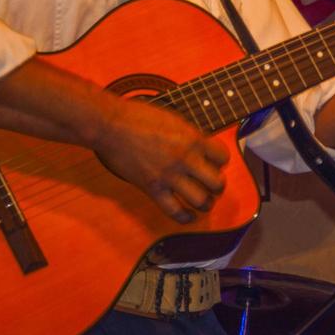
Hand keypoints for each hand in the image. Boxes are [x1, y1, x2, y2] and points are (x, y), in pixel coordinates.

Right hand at [93, 96, 230, 223]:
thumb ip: (190, 136)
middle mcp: (185, 159)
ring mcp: (169, 176)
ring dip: (206, 203)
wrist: (111, 125)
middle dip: (217, 186)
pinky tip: (189, 215)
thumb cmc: (138, 117)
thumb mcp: (173, 119)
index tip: (214, 163)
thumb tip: (201, 149)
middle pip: (217, 183)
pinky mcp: (153, 188)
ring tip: (203, 200)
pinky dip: (186, 217)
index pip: (223, 157)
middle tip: (211, 185)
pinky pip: (175, 211)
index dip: (220, 161)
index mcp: (192, 138)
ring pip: (201, 200)